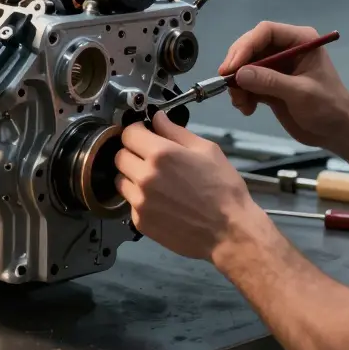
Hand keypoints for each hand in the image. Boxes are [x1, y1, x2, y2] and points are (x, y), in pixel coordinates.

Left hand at [114, 111, 263, 261]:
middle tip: (150, 158)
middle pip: (120, 156)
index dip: (136, 131)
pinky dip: (140, 199)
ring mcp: (140, 201)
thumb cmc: (223, 189)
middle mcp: (145, 177)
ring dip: (132, 176)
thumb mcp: (207, 151)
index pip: (128, 133)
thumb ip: (176, 132)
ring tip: (155, 181)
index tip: (144, 134)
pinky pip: (130, 202)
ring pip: (121, 180)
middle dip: (133, 152)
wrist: (228, 231)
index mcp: (161, 154)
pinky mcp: (140, 221)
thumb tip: (158, 118)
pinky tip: (161, 201)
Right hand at [219, 21, 348, 147]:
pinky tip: (247, 109)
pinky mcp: (269, 85)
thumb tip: (240, 74)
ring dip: (237, 84)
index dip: (246, 46)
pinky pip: (247, 83)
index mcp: (300, 41)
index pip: (266, 32)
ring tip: (241, 103)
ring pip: (245, 66)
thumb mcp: (301, 93)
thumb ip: (270, 82)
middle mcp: (286, 50)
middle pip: (251, 47)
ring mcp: (276, 67)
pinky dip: (242, 95)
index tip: (232, 67)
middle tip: (227, 83)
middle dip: (237, 66)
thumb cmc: (329, 107)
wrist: (338, 131)